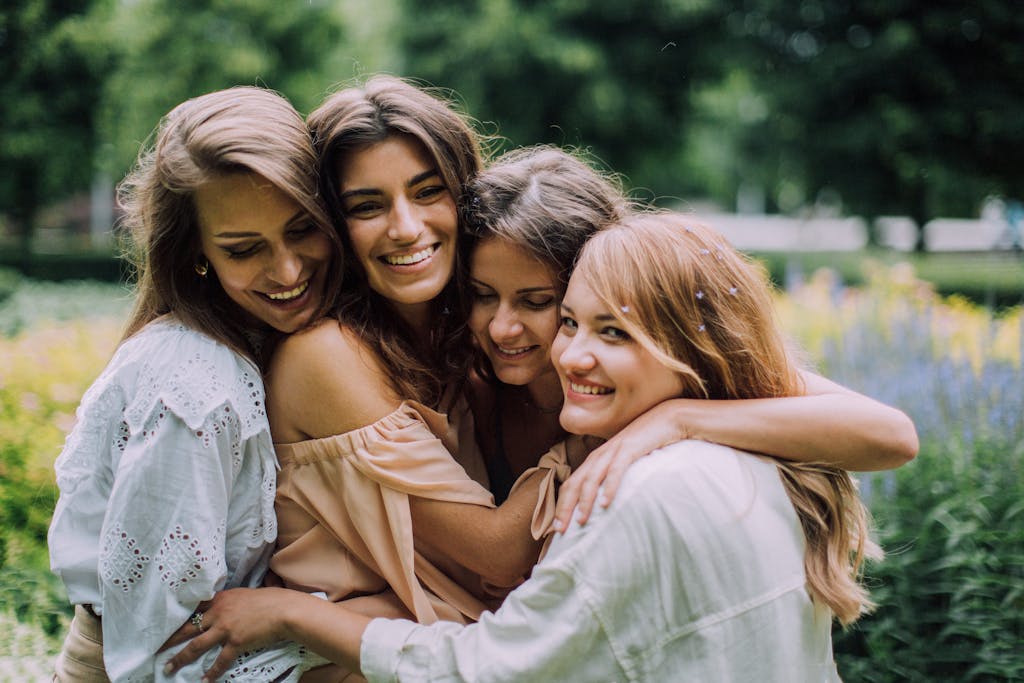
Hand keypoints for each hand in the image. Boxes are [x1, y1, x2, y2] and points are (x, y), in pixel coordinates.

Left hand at [163, 587, 291, 680]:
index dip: (178, 618)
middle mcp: (218, 613)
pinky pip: (220, 660)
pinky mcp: (235, 642)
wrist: (284, 610)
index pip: (194, 609)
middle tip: (156, 648)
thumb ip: (229, 603)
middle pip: (187, 628)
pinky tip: (204, 681)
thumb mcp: (244, 596)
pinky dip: (212, 672)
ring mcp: (225, 628)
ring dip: (180, 658)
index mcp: (220, 599)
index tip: (166, 625)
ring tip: (169, 668)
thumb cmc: (269, 600)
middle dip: (170, 640)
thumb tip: (221, 610)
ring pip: (196, 645)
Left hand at [554, 399, 688, 529]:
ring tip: (581, 521)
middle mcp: (600, 455)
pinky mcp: (630, 448)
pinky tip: (606, 503)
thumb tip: (607, 504)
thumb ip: (613, 477)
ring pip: (591, 478)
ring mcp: (613, 451)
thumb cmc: (647, 444)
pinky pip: (616, 470)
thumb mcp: (625, 462)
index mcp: (596, 460)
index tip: (556, 528)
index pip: (571, 484)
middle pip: (574, 483)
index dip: (562, 505)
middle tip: (560, 530)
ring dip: (584, 501)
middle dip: (565, 507)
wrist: (667, 419)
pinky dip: (609, 486)